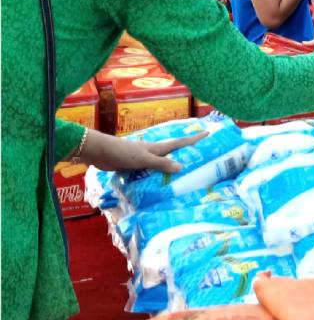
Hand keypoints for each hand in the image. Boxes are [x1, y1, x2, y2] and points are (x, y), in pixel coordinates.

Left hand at [80, 130, 207, 172]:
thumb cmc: (122, 152)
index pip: (180, 143)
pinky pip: (150, 173)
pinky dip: (156, 178)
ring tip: (182, 178)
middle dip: (185, 154)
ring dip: (170, 169)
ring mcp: (143, 160)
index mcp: (158, 148)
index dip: (194, 139)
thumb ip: (160, 163)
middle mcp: (153, 152)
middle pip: (173, 153)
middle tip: (200, 160)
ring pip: (161, 165)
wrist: (100, 152)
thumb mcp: (144, 159)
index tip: (208, 133)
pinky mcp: (134, 167)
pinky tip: (158, 186)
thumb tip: (181, 167)